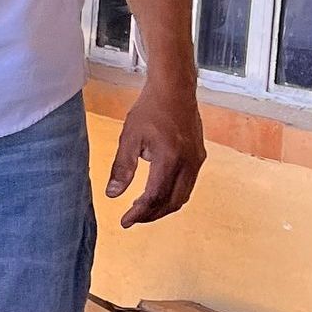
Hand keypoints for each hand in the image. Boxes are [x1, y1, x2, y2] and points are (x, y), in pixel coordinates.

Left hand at [107, 73, 205, 225]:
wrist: (174, 89)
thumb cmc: (150, 109)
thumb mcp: (129, 138)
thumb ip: (122, 168)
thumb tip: (112, 195)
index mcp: (170, 158)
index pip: (155, 197)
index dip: (139, 213)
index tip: (125, 221)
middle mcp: (189, 163)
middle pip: (172, 202)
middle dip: (152, 215)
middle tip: (132, 219)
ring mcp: (197, 160)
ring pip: (182, 196)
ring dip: (163, 207)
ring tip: (142, 209)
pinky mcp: (199, 156)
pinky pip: (188, 184)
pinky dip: (172, 195)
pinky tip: (156, 193)